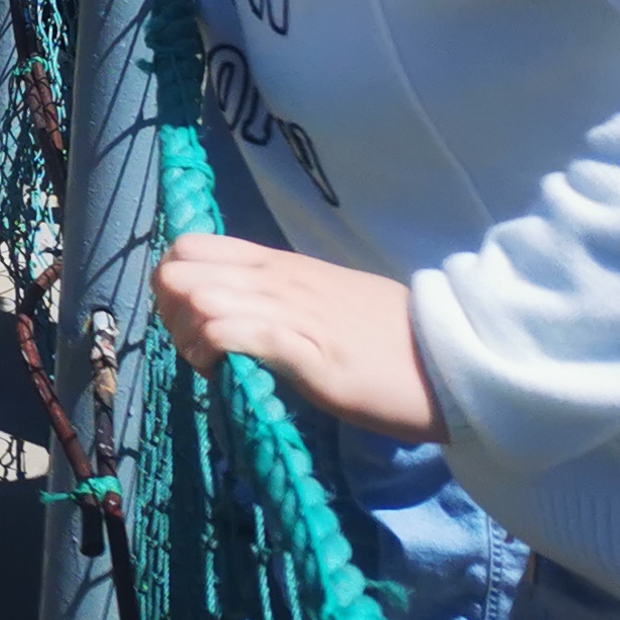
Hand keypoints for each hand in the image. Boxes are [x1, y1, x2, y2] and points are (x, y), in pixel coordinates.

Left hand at [152, 234, 442, 440]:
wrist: (451, 361)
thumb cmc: (388, 340)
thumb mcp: (322, 304)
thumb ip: (277, 303)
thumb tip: (235, 316)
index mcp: (277, 265)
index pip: (189, 246)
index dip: (173, 282)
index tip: (190, 320)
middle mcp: (275, 278)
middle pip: (178, 269)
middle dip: (169, 310)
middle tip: (195, 346)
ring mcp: (289, 310)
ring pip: (197, 297)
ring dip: (187, 335)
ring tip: (210, 365)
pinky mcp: (304, 348)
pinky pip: (232, 331)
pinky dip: (212, 350)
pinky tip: (224, 372)